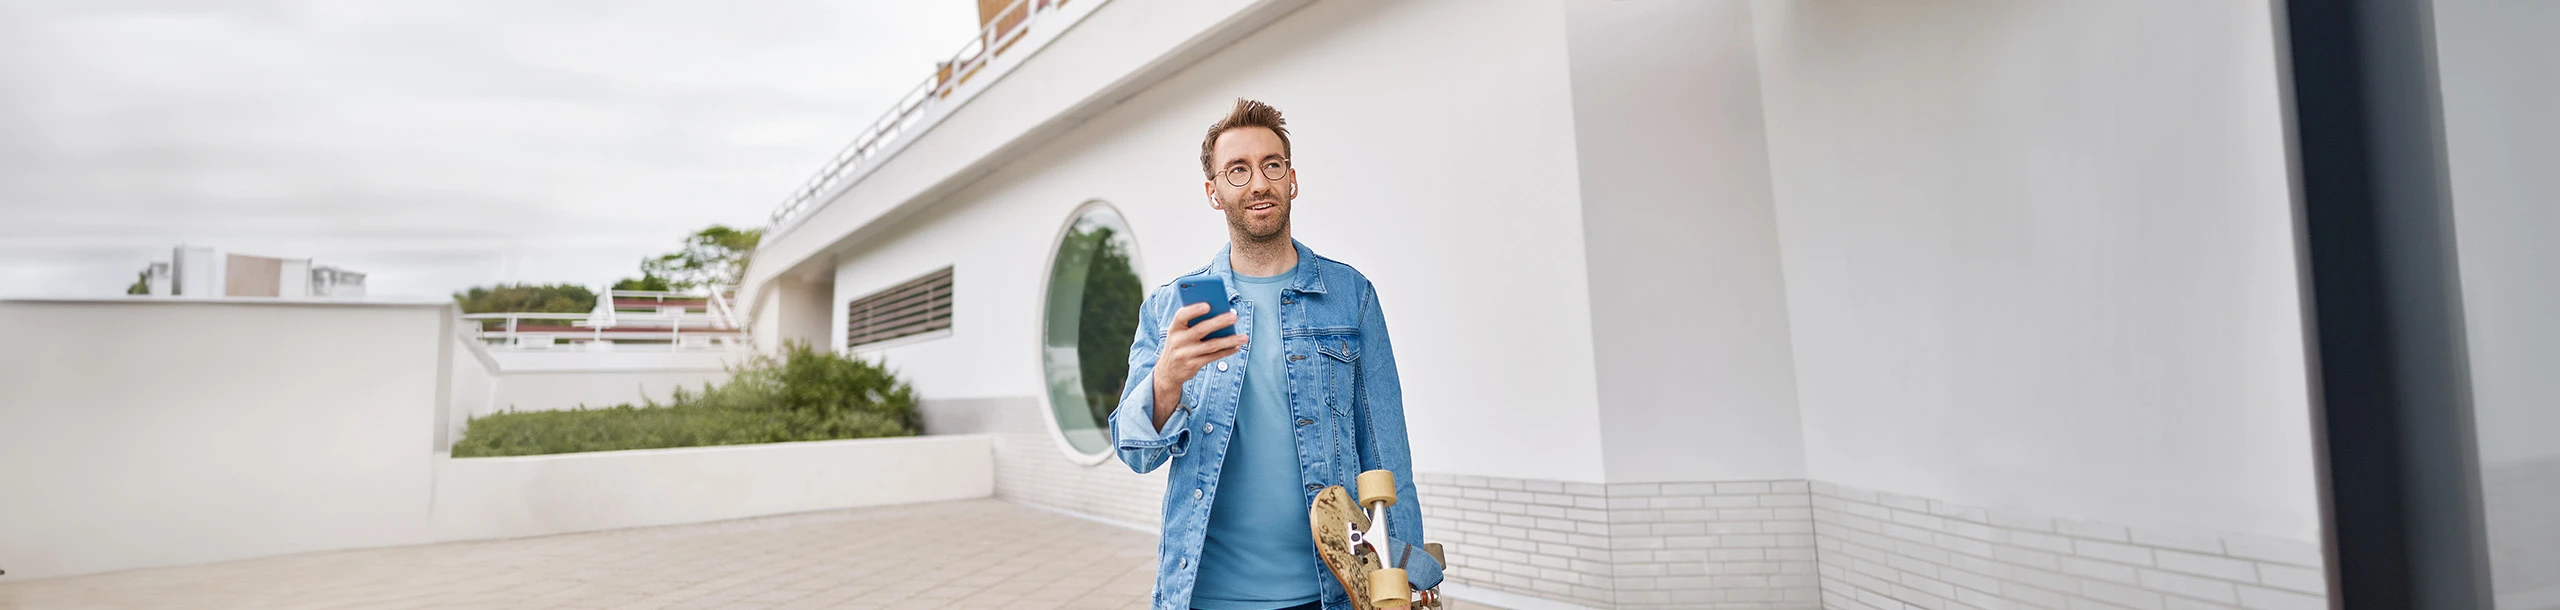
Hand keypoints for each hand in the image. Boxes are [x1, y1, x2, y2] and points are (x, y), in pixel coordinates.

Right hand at [1152, 302, 1245, 428]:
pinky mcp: (1193, 365)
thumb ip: (1193, 323)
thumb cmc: (1179, 345)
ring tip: (1244, 336)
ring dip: (1230, 340)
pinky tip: (1236, 346)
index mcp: (1174, 328)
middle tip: (1234, 316)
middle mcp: (1178, 341)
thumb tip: (1219, 313)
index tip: (1208, 305)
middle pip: (1201, 329)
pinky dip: (1226, 351)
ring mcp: (1185, 354)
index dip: (1194, 310)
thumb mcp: (1179, 333)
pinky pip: (1213, 357)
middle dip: (1219, 322)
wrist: (1167, 372)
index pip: (1182, 316)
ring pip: (1211, 345)